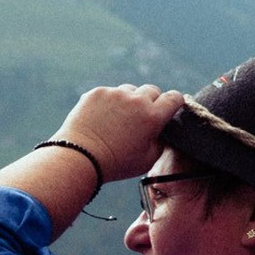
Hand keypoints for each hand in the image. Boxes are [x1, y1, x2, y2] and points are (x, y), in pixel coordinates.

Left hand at [56, 84, 187, 184]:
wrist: (80, 157)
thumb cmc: (116, 163)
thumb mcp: (148, 160)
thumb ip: (161, 141)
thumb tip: (162, 130)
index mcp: (153, 116)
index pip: (174, 97)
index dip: (175, 102)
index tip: (170, 107)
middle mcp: (136, 100)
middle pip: (153, 90)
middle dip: (151, 102)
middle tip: (141, 118)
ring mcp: (115, 94)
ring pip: (130, 91)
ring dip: (129, 101)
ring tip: (118, 120)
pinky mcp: (97, 92)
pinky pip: (110, 93)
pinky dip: (109, 103)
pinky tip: (102, 119)